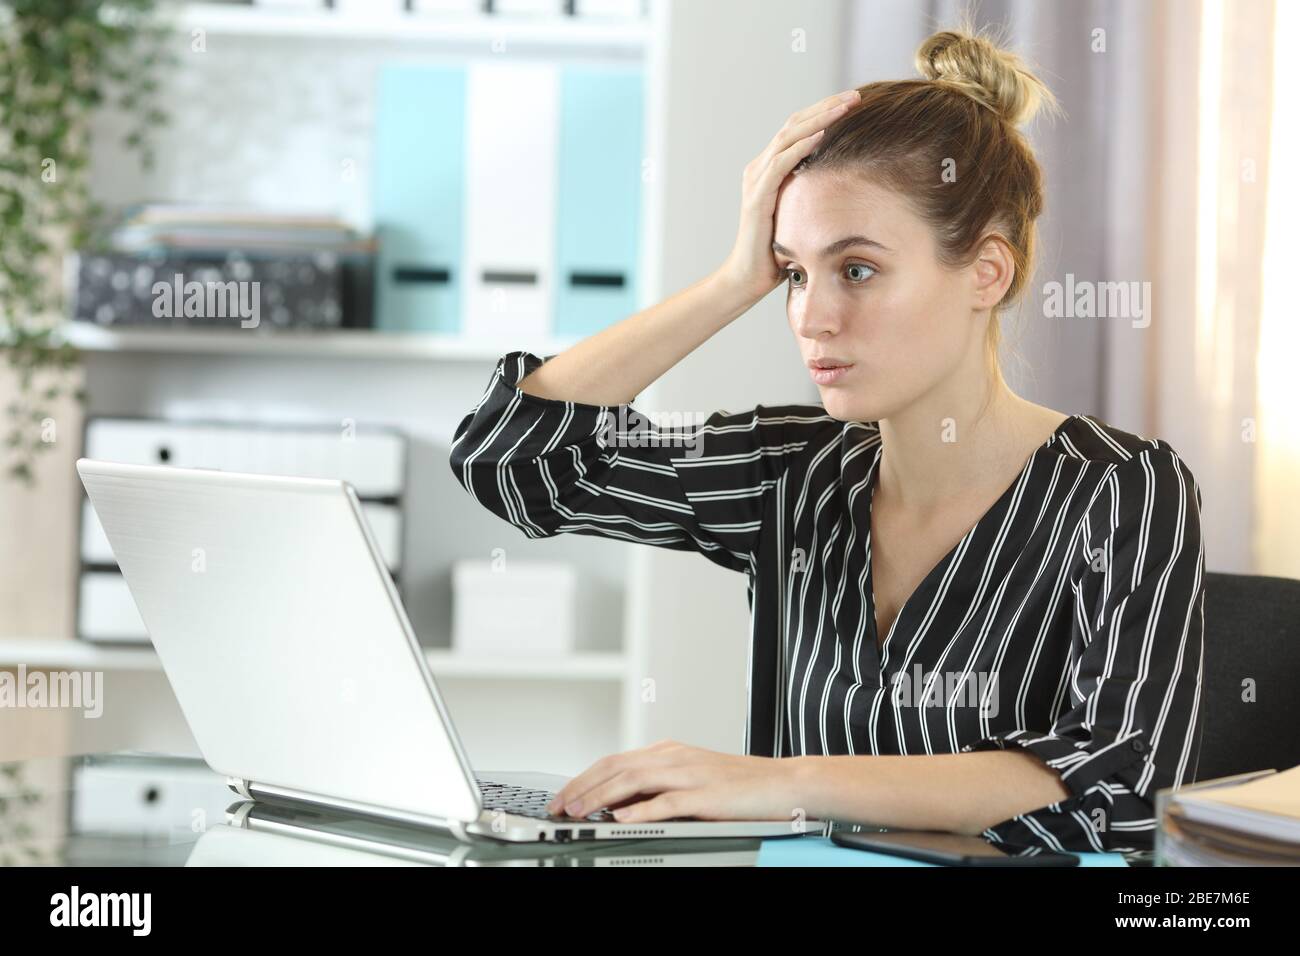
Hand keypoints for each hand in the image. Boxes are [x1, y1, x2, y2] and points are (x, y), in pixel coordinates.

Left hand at [545, 739, 809, 825]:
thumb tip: (618, 805)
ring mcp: (690, 774)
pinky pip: (667, 802)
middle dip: (582, 786)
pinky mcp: (706, 795)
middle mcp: (674, 757)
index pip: (615, 760)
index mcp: (668, 752)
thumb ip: (656, 787)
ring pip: (633, 780)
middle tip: (559, 806)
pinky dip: (641, 811)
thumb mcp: (691, 778)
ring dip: (601, 797)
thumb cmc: (739, 785)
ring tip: (580, 812)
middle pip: (616, 766)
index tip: (562, 796)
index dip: (584, 777)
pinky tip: (623, 820)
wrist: (783, 783)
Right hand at [717, 88, 861, 302]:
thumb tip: (848, 186)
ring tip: (845, 106)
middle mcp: (759, 168)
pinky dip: (801, 147)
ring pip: (788, 137)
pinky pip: (780, 164)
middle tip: (855, 95)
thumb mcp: (801, 215)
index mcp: (769, 169)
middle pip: (795, 125)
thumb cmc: (777, 253)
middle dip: (826, 107)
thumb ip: (813, 195)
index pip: (799, 129)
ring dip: (819, 119)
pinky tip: (822, 134)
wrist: (748, 279)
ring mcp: (756, 180)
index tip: (854, 103)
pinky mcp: (757, 198)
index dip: (824, 112)